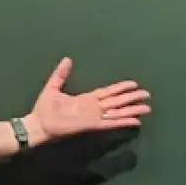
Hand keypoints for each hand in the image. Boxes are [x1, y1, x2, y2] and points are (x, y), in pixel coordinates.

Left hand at [26, 58, 150, 141]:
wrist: (38, 124)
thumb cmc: (44, 108)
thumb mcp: (53, 86)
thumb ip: (61, 74)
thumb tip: (67, 59)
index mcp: (86, 99)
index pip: (108, 92)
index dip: (120, 88)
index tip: (134, 84)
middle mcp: (93, 108)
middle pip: (117, 101)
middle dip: (132, 98)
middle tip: (147, 94)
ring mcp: (94, 117)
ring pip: (117, 112)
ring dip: (132, 110)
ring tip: (147, 108)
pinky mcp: (92, 125)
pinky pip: (111, 123)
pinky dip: (123, 122)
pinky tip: (135, 121)